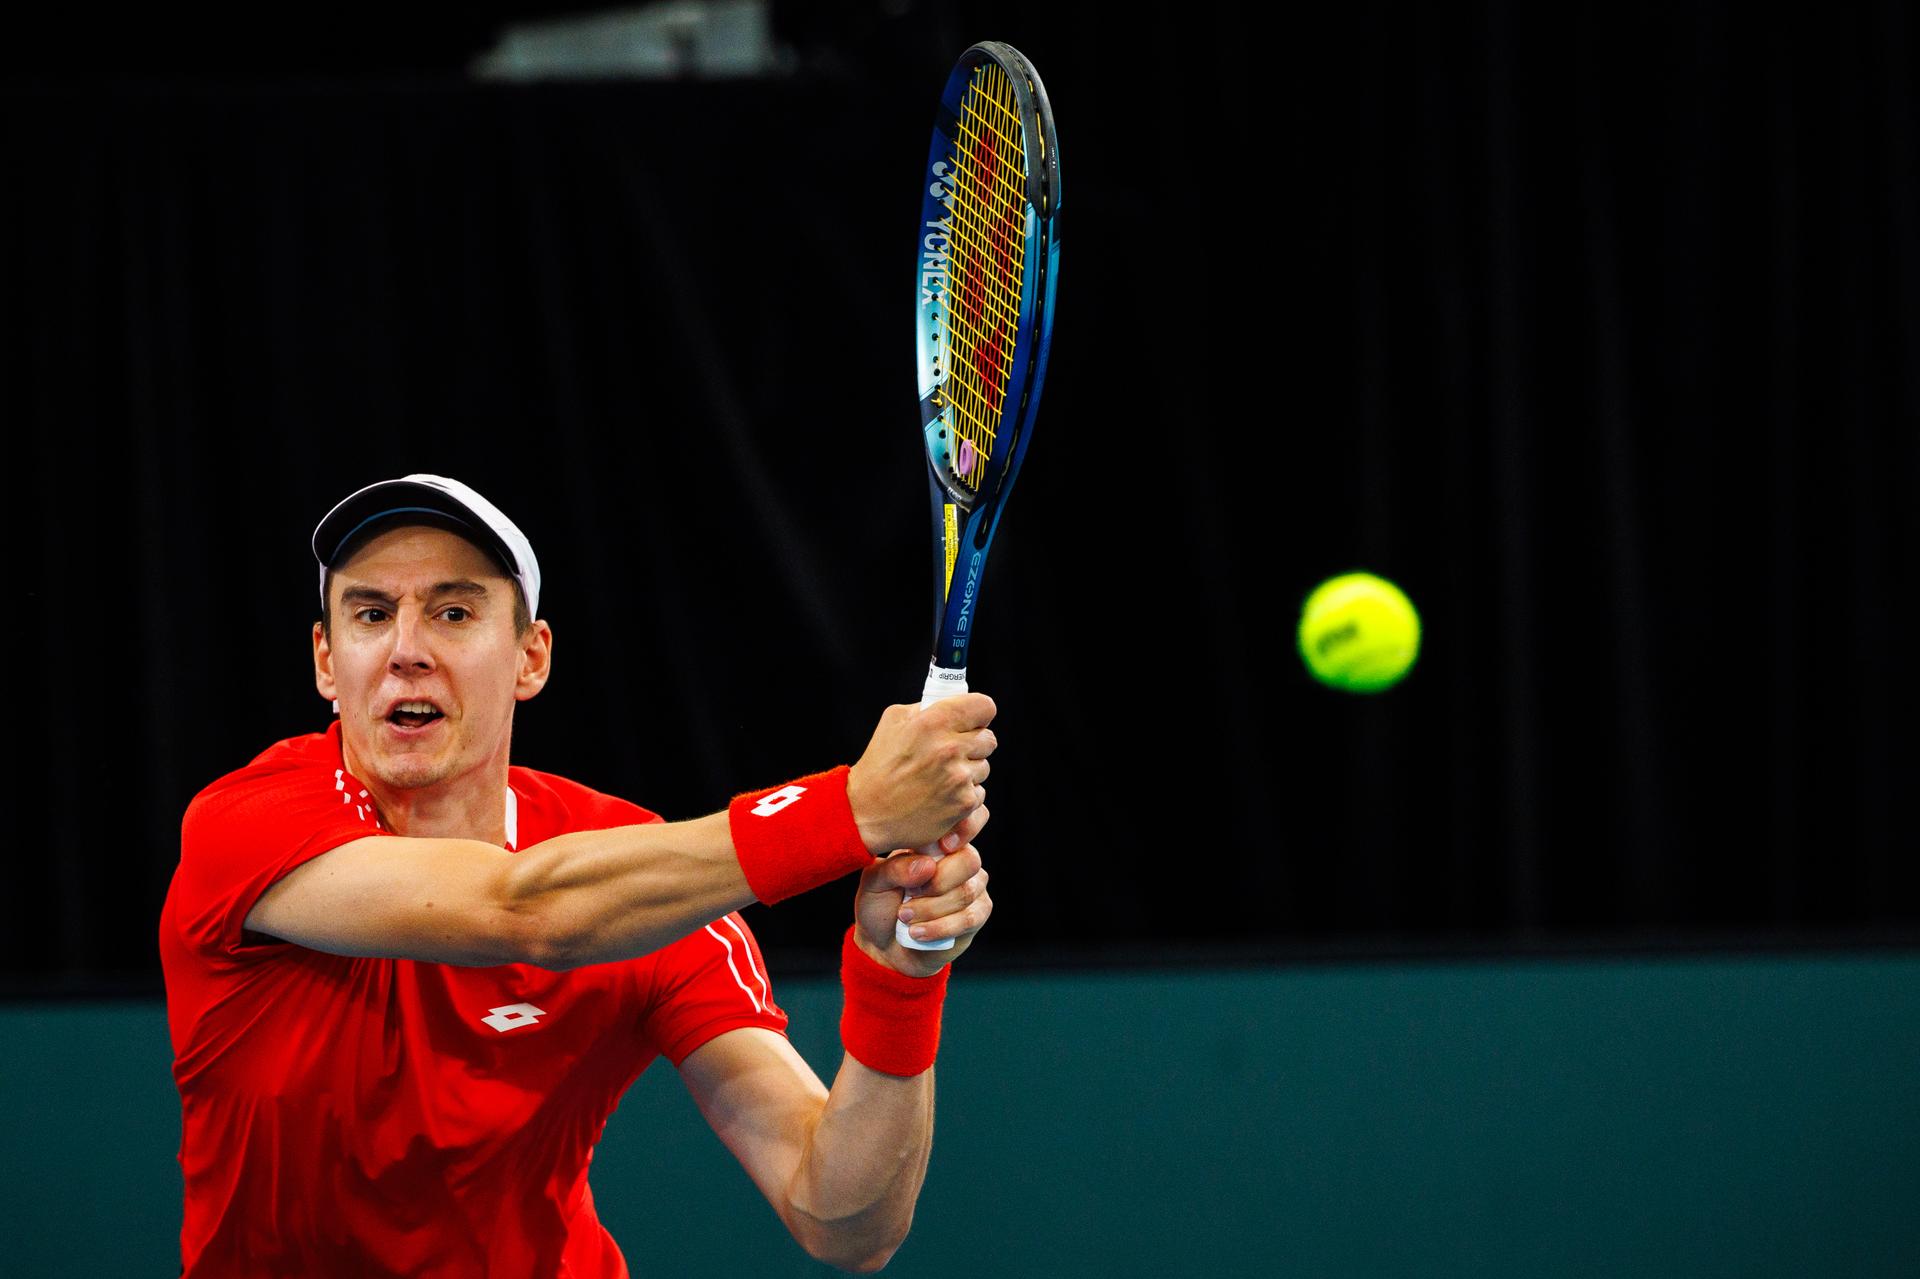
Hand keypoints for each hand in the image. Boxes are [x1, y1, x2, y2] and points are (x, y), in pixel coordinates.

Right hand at [845, 693, 995, 853]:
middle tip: (951, 752)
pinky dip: (964, 796)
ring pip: (984, 768)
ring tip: (939, 778)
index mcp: (935, 722)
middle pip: (989, 739)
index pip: (984, 707)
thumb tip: (951, 703)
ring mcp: (959, 779)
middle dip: (972, 744)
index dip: (979, 713)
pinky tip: (941, 797)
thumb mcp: (893, 721)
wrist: (866, 813)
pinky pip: (979, 794)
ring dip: (968, 771)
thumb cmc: (878, 765)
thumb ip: (926, 708)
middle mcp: (950, 748)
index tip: (973, 720)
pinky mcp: (963, 804)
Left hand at [852, 805, 990, 977]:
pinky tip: (917, 933)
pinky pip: (969, 919)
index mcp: (936, 843)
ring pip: (966, 893)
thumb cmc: (879, 905)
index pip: (959, 828)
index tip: (936, 850)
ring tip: (904, 917)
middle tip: (907, 895)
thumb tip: (927, 866)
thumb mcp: (874, 882)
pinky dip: (940, 927)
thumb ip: (895, 869)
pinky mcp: (977, 915)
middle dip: (936, 882)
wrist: (883, 945)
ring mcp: (973, 888)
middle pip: (969, 861)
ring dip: (931, 909)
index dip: (957, 834)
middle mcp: (960, 861)